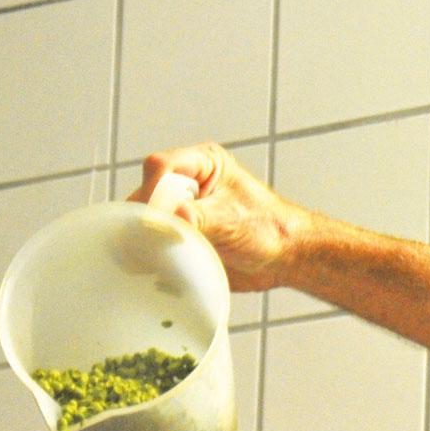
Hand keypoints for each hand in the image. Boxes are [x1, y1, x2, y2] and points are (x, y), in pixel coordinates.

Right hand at [130, 143, 308, 292]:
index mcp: (202, 163)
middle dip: (145, 219)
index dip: (151, 191)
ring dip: (145, 239)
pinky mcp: (178, 235)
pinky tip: (156, 267)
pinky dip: (151, 254)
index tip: (153, 220)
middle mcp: (186, 184)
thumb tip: (165, 221)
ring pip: (144, 220)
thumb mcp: (232, 220)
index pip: (160, 167)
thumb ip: (198, 218)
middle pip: (146, 194)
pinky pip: (152, 241)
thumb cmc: (270, 228)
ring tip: (152, 258)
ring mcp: (180, 210)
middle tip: (151, 243)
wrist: (284, 258)